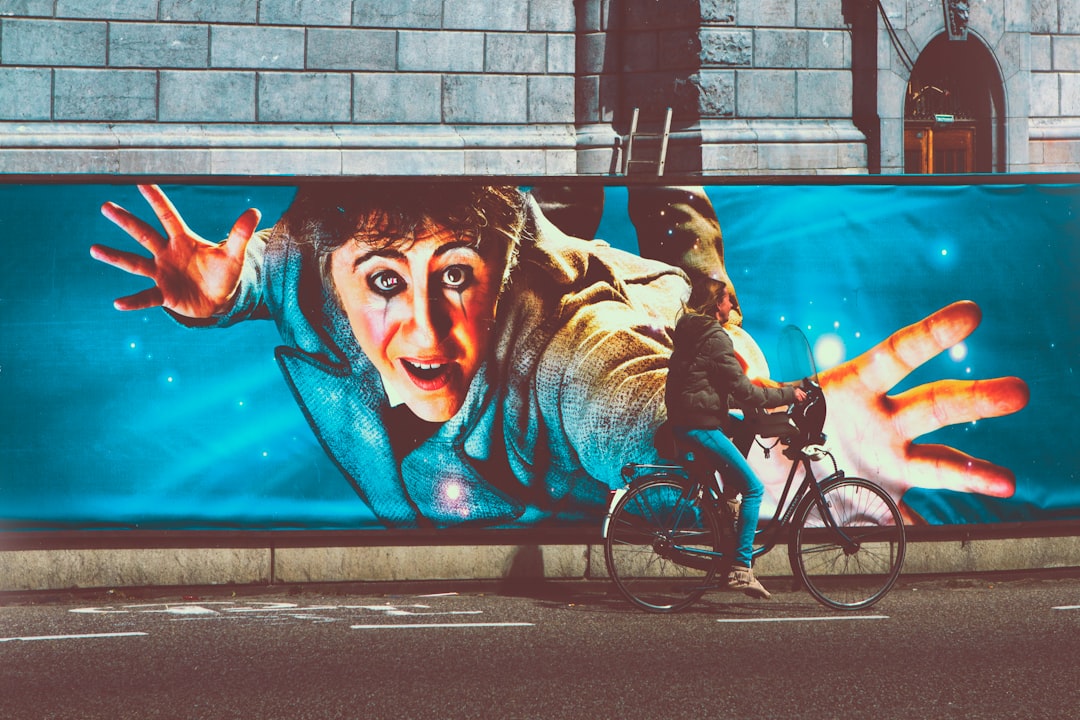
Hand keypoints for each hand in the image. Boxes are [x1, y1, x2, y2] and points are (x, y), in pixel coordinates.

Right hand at [91, 184, 260, 317]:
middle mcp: (167, 253)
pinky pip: (146, 297)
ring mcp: (162, 273)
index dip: (157, 200)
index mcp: (183, 240)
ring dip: (115, 257)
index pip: (168, 216)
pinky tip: (118, 302)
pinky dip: (133, 300)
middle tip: (105, 206)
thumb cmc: (223, 273)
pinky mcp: (164, 294)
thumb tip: (254, 212)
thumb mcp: (234, 255)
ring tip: (94, 249)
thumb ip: (240, 235)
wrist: (220, 300)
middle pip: (144, 234)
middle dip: (126, 221)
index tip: (141, 182)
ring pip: (135, 263)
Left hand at [745, 301, 1029, 521]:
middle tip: (1018, 392)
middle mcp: (879, 421)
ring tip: (1006, 482)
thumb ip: (745, 383)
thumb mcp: (746, 403)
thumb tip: (730, 355)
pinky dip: (926, 534)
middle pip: (935, 404)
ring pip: (938, 463)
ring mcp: (885, 462)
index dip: (930, 334)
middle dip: (976, 399)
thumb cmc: (757, 426)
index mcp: (851, 389)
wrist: (757, 473)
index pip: (897, 355)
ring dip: (974, 472)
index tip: (970, 314)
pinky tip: (955, 542)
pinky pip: (909, 520)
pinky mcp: (879, 500)